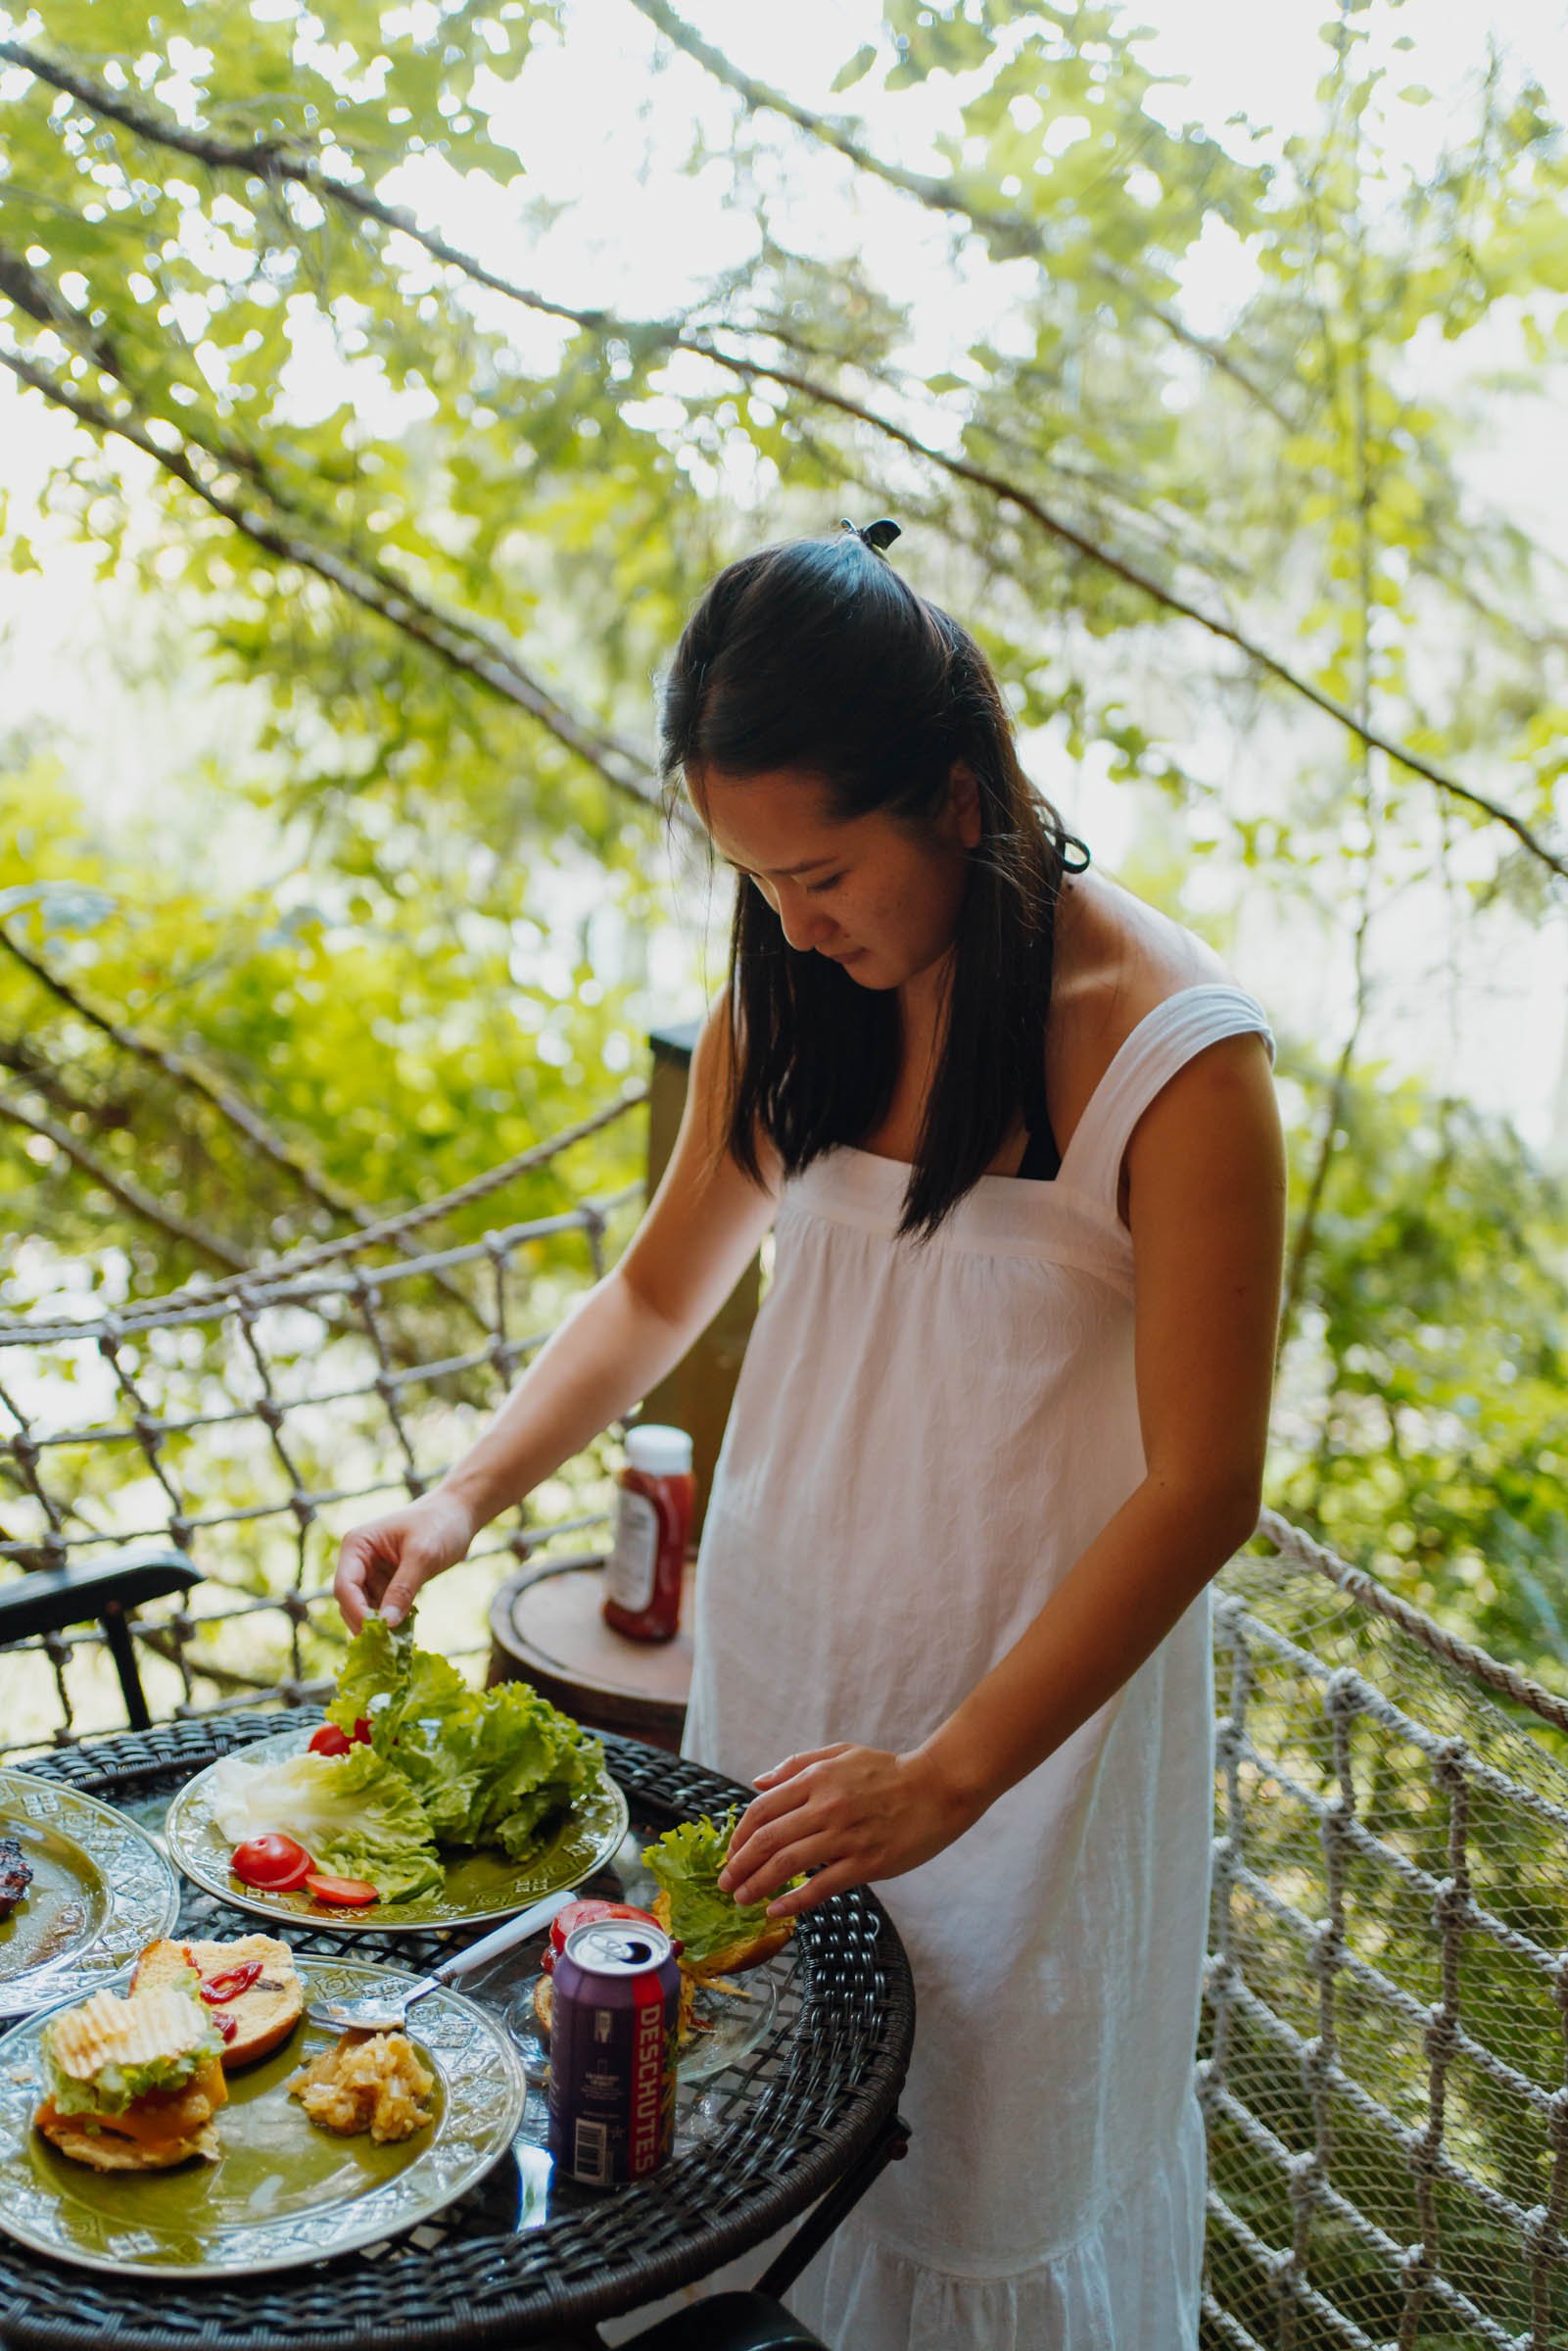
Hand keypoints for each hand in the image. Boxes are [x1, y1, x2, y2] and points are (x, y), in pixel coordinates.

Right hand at [334, 1487, 478, 1632]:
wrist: (460, 1512)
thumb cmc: (440, 1524)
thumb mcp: (423, 1555)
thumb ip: (403, 1589)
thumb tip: (386, 1624)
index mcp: (357, 1545)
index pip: (345, 1586)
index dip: (357, 1611)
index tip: (378, 1633)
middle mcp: (358, 1560)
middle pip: (350, 1602)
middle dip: (366, 1624)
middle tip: (386, 1649)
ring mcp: (372, 1573)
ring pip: (365, 1609)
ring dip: (379, 1626)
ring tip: (396, 1646)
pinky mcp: (387, 1583)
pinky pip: (382, 1608)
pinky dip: (391, 1621)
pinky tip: (404, 1635)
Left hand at [717, 1743, 982, 1919]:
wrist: (937, 1787)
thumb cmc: (887, 1771)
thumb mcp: (840, 1753)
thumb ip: (796, 1766)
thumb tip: (757, 1782)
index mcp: (816, 1778)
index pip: (761, 1809)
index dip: (739, 1836)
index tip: (730, 1855)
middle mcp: (826, 1806)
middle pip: (767, 1840)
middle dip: (739, 1866)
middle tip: (725, 1885)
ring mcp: (846, 1836)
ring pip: (788, 1865)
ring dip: (758, 1886)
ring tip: (742, 1900)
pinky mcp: (867, 1862)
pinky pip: (822, 1886)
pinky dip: (794, 1901)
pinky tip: (776, 1910)